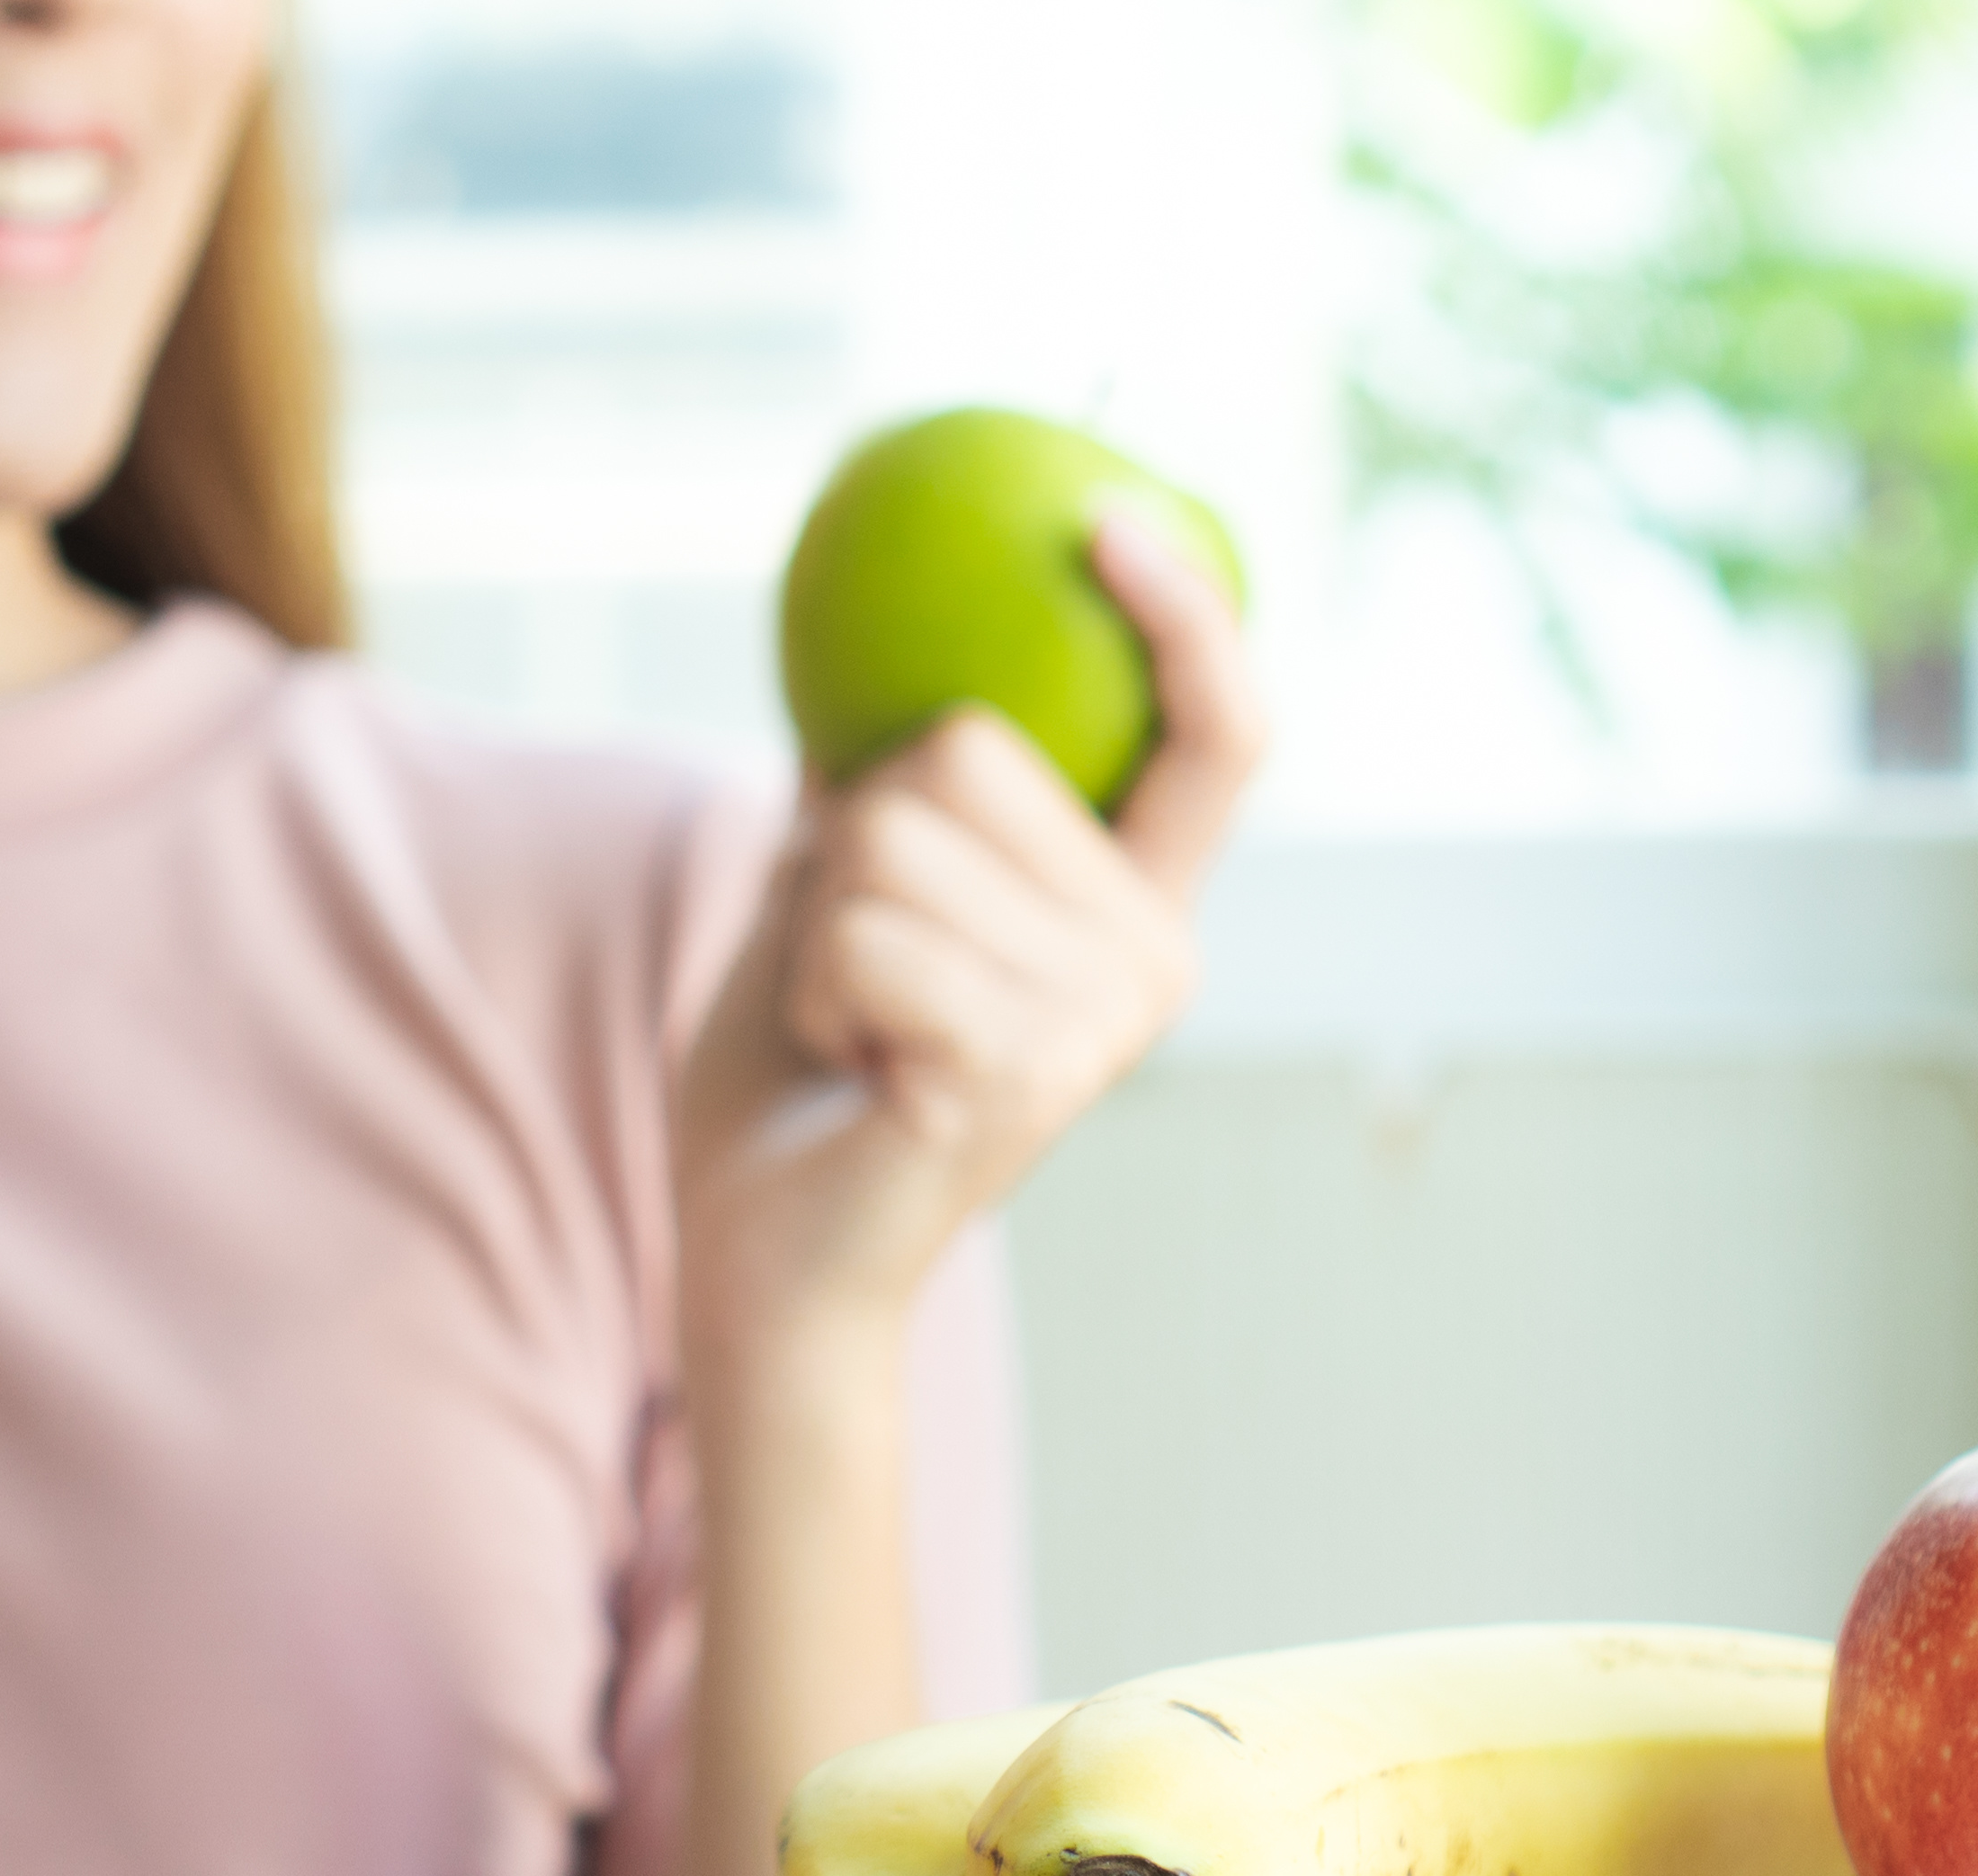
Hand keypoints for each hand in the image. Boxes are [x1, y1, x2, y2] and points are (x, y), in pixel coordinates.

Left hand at [678, 511, 1265, 1331]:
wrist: (765, 1256)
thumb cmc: (794, 1079)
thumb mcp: (828, 899)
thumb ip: (875, 793)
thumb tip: (853, 643)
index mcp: (1130, 905)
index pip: (1212, 736)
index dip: (1186, 616)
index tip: (1108, 517)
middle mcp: (1151, 955)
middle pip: (964, 750)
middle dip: (849, 841)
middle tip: (855, 971)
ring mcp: (1102, 1020)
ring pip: (892, 839)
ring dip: (817, 925)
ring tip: (848, 1026)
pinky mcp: (1028, 1073)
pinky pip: (864, 933)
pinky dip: (812, 987)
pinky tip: (846, 1067)